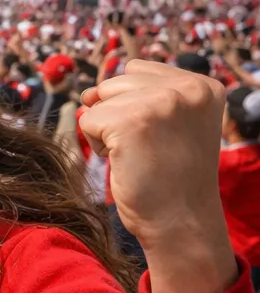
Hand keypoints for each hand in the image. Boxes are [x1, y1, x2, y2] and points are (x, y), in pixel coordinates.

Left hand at [79, 60, 235, 292]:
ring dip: (106, 130)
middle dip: (117, 116)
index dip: (133, 105)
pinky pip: (87, 120)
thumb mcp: (173, 125)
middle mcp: (188, 88)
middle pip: (115, 83)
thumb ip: (140, 96)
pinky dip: (97, 144)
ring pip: (99, 100)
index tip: (161, 137)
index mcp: (204, 86)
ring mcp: (161, 101)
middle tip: (149, 149)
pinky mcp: (131, 120)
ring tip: (139, 154)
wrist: (180, 222)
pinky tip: (126, 162)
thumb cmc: (171, 178)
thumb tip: (87, 91)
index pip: (138, 70)